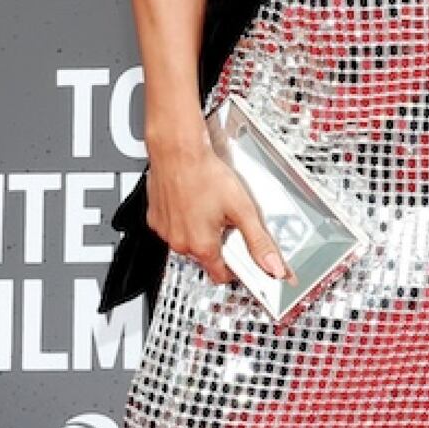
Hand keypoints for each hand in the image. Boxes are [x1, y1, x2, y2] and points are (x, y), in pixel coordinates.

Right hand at [145, 145, 286, 286]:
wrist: (177, 151)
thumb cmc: (205, 174)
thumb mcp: (242, 209)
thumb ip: (259, 241)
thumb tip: (273, 266)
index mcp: (202, 246)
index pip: (222, 276)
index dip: (237, 269)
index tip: (244, 259)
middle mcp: (180, 243)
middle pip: (206, 257)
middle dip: (219, 243)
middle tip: (227, 220)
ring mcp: (165, 232)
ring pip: (188, 242)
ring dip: (200, 232)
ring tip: (209, 207)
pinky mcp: (155, 219)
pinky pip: (172, 228)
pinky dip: (183, 220)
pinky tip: (193, 202)